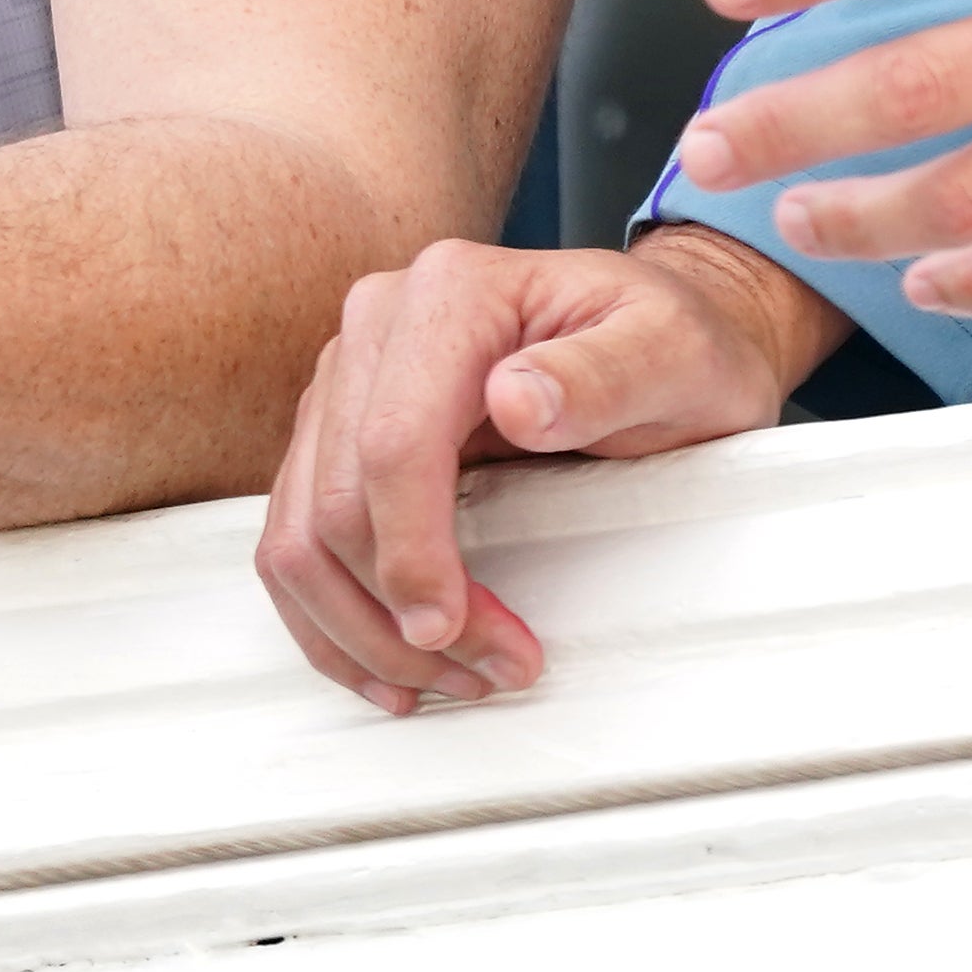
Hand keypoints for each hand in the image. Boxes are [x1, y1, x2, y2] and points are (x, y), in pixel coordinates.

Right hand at [255, 229, 839, 712]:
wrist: (654, 338)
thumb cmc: (670, 344)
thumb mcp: (673, 354)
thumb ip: (604, 374)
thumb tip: (514, 401)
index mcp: (451, 293)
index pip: (393, 442)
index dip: (411, 551)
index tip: (451, 627)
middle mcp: (378, 325)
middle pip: (336, 501)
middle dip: (397, 610)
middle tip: (489, 668)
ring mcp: (348, 379)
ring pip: (300, 533)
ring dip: (360, 630)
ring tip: (450, 678)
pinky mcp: (337, 432)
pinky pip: (298, 538)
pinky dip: (331, 617)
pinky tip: (388, 663)